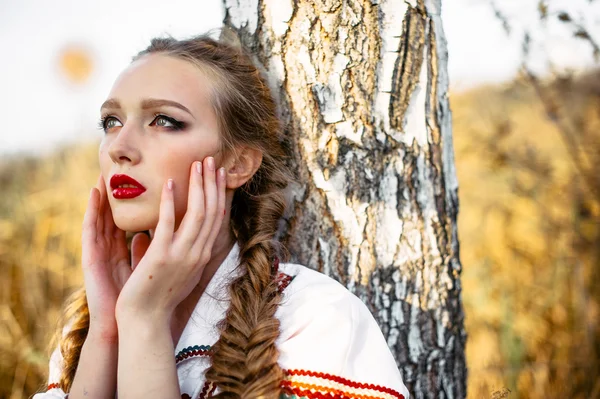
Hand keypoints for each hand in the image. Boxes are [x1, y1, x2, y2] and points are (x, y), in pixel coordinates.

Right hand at [81, 174, 150, 338]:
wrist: (130, 323)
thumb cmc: (140, 297)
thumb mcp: (147, 268)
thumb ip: (146, 250)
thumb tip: (153, 233)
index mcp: (126, 249)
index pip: (133, 218)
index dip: (136, 199)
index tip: (144, 177)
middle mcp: (112, 247)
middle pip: (116, 213)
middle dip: (120, 192)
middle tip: (123, 167)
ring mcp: (101, 251)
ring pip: (102, 216)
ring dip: (103, 193)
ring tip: (105, 170)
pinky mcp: (92, 257)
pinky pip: (91, 229)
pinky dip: (92, 210)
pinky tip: (94, 193)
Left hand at [115, 157, 226, 323]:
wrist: (146, 319)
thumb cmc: (160, 295)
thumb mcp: (181, 269)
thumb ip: (185, 248)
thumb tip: (181, 228)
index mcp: (202, 254)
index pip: (216, 218)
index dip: (219, 193)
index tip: (218, 173)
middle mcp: (197, 253)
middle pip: (211, 211)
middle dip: (212, 183)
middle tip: (211, 160)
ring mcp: (182, 254)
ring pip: (196, 213)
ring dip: (197, 186)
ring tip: (196, 164)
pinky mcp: (162, 256)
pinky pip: (168, 224)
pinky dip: (170, 202)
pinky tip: (169, 183)